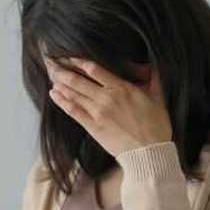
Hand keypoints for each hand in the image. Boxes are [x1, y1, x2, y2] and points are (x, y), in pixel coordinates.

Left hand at [45, 56, 171, 157]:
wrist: (148, 152)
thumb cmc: (156, 126)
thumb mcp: (158, 98)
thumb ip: (153, 79)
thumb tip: (152, 65)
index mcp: (122, 87)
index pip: (94, 69)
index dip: (78, 61)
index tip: (69, 57)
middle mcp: (106, 97)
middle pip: (78, 80)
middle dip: (62, 70)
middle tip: (51, 63)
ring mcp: (98, 112)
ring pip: (74, 93)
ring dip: (60, 83)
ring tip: (51, 76)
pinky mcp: (93, 126)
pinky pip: (73, 110)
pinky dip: (62, 101)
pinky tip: (54, 94)